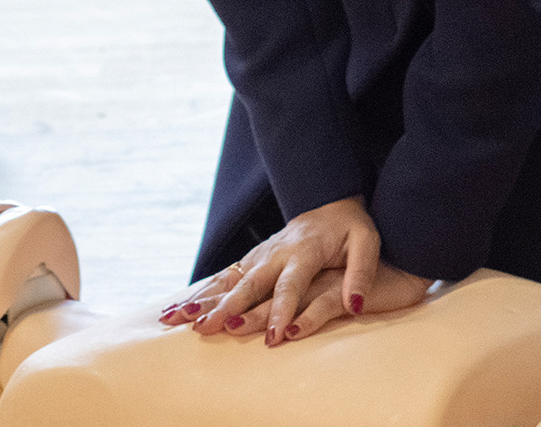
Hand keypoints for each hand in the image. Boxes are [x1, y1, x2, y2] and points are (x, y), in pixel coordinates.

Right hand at [159, 195, 382, 341]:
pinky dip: (200, 293)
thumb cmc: (351, 228)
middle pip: (249, 284)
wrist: (331, 202)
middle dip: (227, 308)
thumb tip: (356, 306)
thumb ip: (362, 273)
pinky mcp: (251, 259)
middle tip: (206, 329)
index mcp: (305, 251)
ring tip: (173, 319)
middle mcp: (276, 253)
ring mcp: (260, 255)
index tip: (275, 337)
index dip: (283, 311)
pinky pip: (223, 278)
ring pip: (227, 280)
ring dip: (201, 300)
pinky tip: (177, 310)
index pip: (291, 285)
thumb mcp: (367, 242)